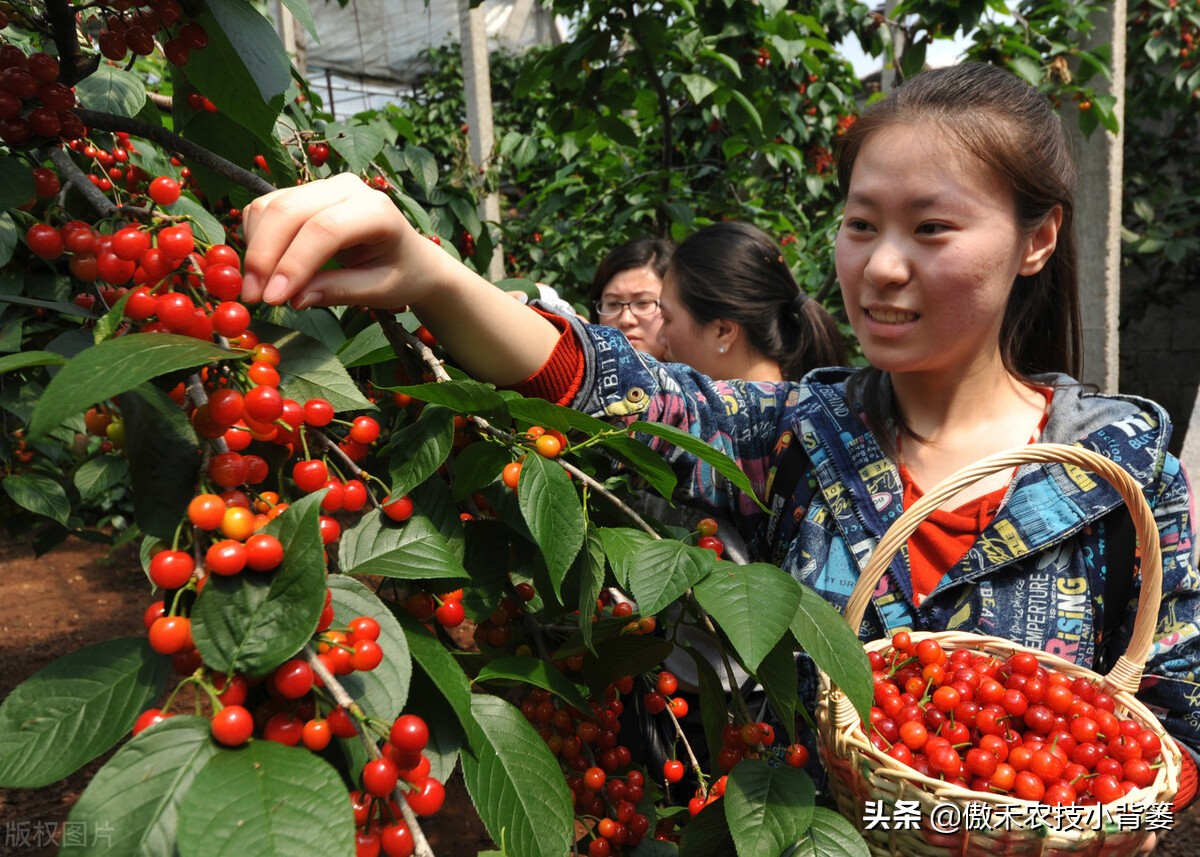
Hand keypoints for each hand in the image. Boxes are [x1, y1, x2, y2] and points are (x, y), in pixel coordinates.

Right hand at [240, 174, 447, 309]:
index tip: (273, 298)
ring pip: (270, 207)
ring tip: (258, 289)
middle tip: (253, 297)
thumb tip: (294, 298)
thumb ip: (340, 291)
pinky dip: (255, 239)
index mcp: (376, 210)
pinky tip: (265, 268)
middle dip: (264, 257)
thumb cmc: (401, 274)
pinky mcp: (303, 192)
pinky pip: (265, 209)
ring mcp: (323, 185)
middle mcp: (347, 188)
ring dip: (255, 249)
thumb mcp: (380, 291)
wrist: (409, 256)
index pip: (324, 229)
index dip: (294, 263)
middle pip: (289, 211)